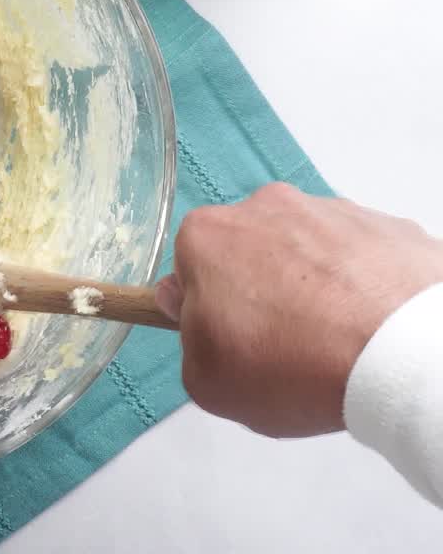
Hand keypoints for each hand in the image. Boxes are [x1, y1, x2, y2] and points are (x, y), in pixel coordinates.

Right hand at [156, 183, 442, 437]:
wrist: (401, 356)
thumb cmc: (296, 363)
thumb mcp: (207, 382)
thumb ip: (188, 342)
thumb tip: (202, 322)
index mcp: (208, 236)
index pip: (189, 270)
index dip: (204, 309)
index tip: (224, 339)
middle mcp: (266, 208)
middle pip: (248, 252)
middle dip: (259, 292)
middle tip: (279, 347)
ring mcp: (332, 212)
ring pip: (308, 252)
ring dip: (312, 288)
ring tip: (333, 344)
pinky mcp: (389, 227)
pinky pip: (362, 258)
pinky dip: (362, 288)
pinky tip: (370, 330)